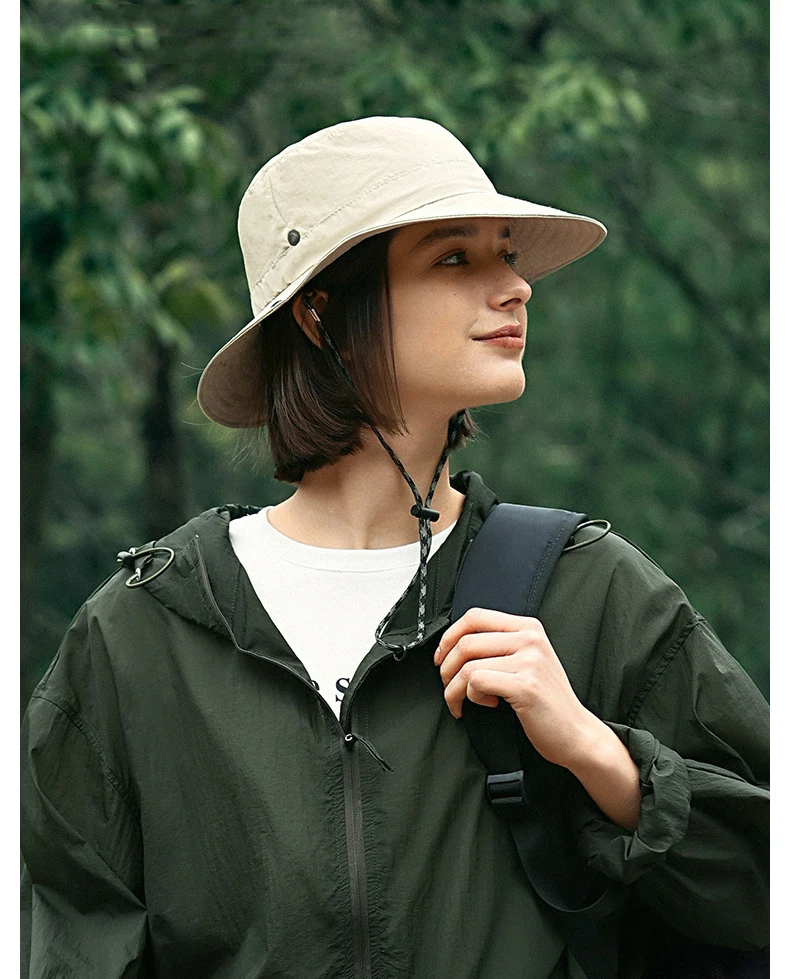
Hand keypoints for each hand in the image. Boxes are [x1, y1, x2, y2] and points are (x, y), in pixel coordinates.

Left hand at [434, 607, 595, 769]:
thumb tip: (454, 645)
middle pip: (466, 641)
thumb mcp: (528, 661)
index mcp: (528, 627)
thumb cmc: (546, 701)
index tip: (441, 657)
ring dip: (454, 689)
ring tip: (463, 702)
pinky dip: (471, 697)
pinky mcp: (524, 686)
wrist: (575, 733)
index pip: (475, 616)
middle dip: (446, 668)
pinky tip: (488, 704)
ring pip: (468, 666)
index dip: (449, 636)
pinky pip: (477, 683)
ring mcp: (529, 661)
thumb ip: (500, 646)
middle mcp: (530, 639)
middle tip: (448, 686)